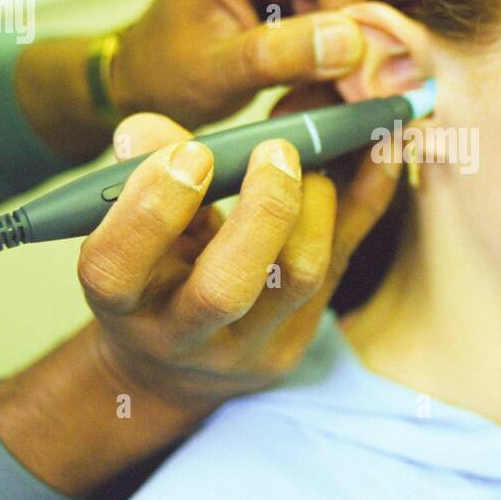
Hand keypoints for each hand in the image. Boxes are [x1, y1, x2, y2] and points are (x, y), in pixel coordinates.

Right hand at [77, 111, 402, 430]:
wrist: (173, 368)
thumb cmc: (146, 280)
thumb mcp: (128, 234)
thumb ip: (138, 178)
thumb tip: (143, 130)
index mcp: (122, 303)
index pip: (117, 268)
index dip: (151, 209)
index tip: (190, 155)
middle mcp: (182, 335)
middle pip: (225, 289)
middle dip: (259, 210)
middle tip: (276, 152)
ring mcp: (249, 345)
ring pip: (299, 279)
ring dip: (317, 204)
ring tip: (314, 158)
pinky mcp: (299, 338)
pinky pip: (342, 262)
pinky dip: (367, 201)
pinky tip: (383, 151)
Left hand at [108, 0, 369, 128]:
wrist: (146, 72)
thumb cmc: (167, 71)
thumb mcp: (219, 73)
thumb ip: (281, 55)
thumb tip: (351, 42)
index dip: (357, 21)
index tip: (357, 80)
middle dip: (348, 41)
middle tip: (335, 97)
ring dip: (339, 49)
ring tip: (310, 93)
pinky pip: (334, 2)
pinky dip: (329, 46)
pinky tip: (308, 77)